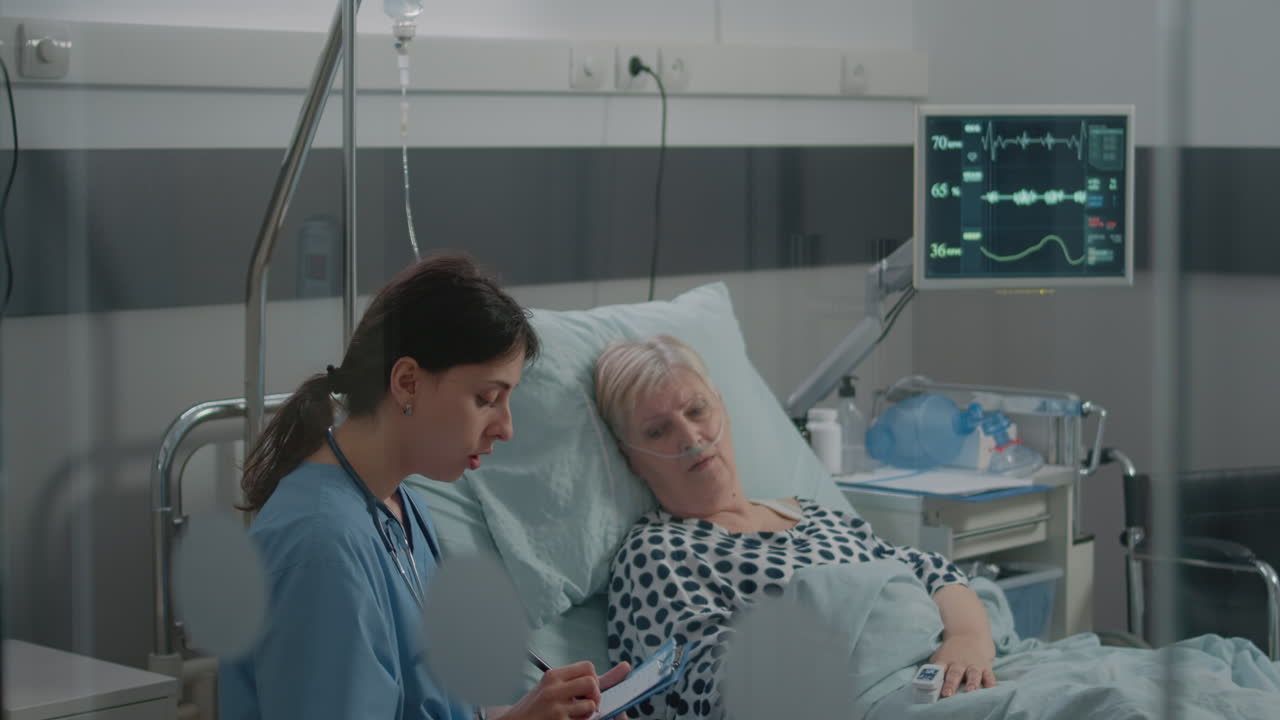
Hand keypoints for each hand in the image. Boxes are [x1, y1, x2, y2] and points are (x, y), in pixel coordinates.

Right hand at [499, 660, 631, 719]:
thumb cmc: (536, 707)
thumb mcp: (552, 687)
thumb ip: (583, 679)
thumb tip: (627, 668)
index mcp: (553, 676)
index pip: (588, 667)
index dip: (594, 679)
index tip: (589, 689)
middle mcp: (553, 689)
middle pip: (592, 683)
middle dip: (595, 695)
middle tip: (587, 704)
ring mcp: (555, 708)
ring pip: (591, 705)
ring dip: (588, 713)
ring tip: (574, 715)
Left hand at [929, 632, 995, 697]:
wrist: (969, 631)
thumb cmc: (951, 650)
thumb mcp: (941, 656)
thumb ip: (935, 670)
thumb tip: (925, 686)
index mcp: (945, 661)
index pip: (938, 670)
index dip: (935, 679)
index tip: (932, 688)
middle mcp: (959, 663)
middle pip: (954, 673)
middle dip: (950, 684)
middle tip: (948, 694)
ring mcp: (973, 664)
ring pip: (972, 674)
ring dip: (972, 682)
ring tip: (971, 690)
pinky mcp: (985, 666)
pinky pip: (989, 674)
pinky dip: (990, 681)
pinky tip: (991, 687)